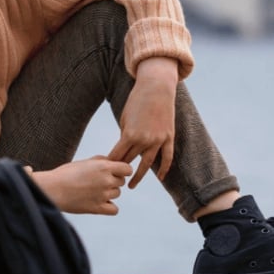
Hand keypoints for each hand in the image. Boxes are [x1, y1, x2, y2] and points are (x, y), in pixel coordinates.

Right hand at [31, 157, 133, 214]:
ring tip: (93, 191)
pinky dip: (109, 206)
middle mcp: (106, 181)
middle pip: (121, 181)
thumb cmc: (65, 174)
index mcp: (103, 167)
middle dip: (113, 180)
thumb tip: (113, 162)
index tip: (114, 171)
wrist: (52, 189)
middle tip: (98, 181)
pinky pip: (114, 209)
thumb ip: (101, 161)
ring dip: (109, 192)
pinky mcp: (97, 208)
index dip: (122, 170)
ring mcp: (103, 195)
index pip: (127, 169)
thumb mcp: (84, 162)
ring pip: (117, 194)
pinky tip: (100, 202)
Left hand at [109, 57, 177, 187]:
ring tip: (131, 185)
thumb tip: (123, 150)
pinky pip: (167, 157)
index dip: (110, 165)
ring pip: (147, 164)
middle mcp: (144, 140)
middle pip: (129, 160)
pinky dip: (164, 168)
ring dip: (138, 176)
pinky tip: (159, 178)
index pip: (117, 156)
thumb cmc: (137, 100)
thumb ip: (125, 135)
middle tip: (113, 180)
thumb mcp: (125, 118)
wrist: (156, 87)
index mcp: (129, 135)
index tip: (105, 172)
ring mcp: (158, 140)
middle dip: (120, 170)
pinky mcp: (168, 137)